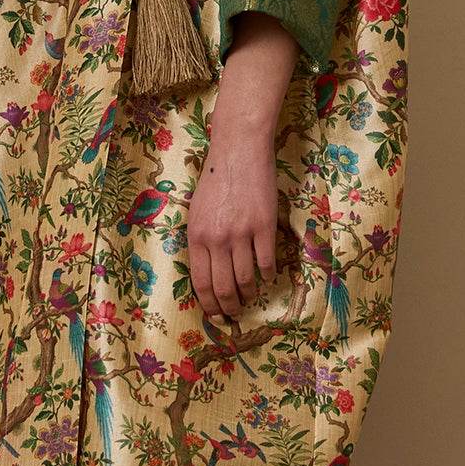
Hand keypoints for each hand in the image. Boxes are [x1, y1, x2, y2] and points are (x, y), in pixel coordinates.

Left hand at [187, 121, 279, 317]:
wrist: (238, 150)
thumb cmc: (216, 179)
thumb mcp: (197, 211)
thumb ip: (200, 241)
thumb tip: (207, 271)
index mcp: (196, 236)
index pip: (201, 282)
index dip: (209, 305)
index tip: (216, 315)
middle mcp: (217, 238)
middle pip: (223, 287)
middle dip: (230, 307)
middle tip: (235, 313)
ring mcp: (241, 233)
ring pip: (245, 278)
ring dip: (249, 293)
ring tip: (251, 295)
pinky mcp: (264, 225)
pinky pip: (267, 261)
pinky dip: (268, 274)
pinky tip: (268, 276)